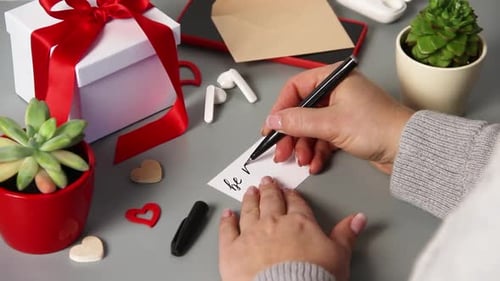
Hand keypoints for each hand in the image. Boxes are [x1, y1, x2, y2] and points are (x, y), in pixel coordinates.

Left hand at [218, 176, 365, 280]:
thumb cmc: (314, 279)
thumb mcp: (339, 256)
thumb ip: (346, 234)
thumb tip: (358, 218)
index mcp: (299, 223)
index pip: (296, 204)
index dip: (292, 196)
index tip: (289, 191)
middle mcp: (273, 224)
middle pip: (271, 201)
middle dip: (269, 190)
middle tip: (266, 182)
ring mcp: (250, 235)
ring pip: (249, 210)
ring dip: (250, 199)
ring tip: (250, 191)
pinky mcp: (232, 250)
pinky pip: (227, 230)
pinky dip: (227, 221)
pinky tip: (227, 214)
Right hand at [263, 64, 413, 173]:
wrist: (408, 149)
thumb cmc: (378, 127)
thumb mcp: (331, 123)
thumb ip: (298, 121)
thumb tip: (274, 121)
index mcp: (334, 78)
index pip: (296, 88)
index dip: (281, 109)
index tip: (271, 128)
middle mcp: (337, 91)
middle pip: (302, 111)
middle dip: (292, 134)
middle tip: (282, 152)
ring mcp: (342, 111)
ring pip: (312, 127)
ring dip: (304, 146)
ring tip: (302, 161)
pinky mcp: (348, 128)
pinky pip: (324, 138)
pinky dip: (317, 151)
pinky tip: (315, 163)